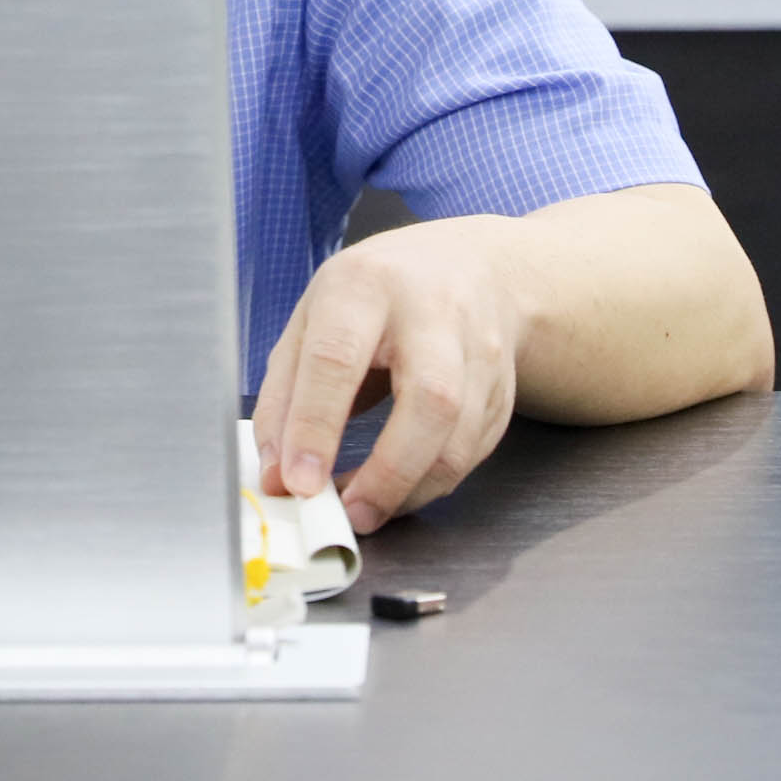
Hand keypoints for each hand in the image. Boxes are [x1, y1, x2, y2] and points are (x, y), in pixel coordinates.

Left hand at [248, 216, 531, 529]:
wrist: (468, 267)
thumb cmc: (375, 295)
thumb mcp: (312, 319)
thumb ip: (285, 396)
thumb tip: (277, 474)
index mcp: (365, 285)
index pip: (338, 358)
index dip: (315, 427)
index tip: (299, 483)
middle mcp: (433, 312)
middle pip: (430, 399)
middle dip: (388, 471)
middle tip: (349, 514)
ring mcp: (480, 350)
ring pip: (461, 435)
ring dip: (412, 488)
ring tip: (368, 510)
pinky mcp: (503, 390)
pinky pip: (474, 452)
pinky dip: (434, 482)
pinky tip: (402, 487)